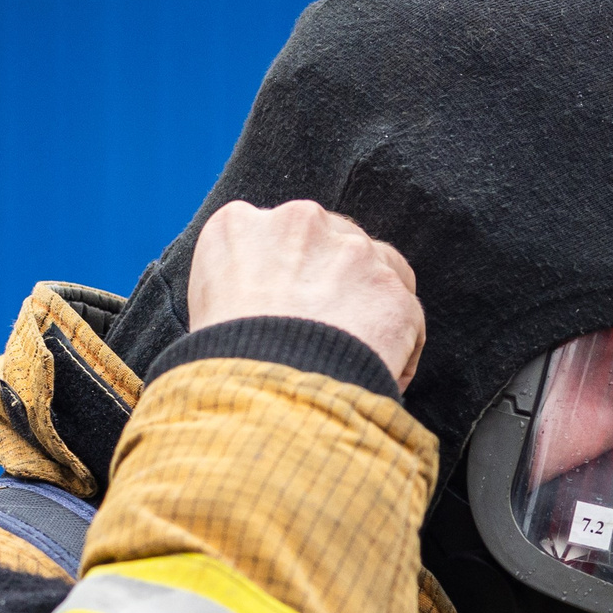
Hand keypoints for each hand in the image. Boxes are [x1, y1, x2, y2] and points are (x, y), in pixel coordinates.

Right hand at [188, 200, 425, 391]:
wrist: (264, 390)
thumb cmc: (224, 364)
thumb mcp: (205, 308)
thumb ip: (238, 284)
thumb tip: (265, 305)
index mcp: (239, 225)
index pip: (276, 237)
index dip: (289, 275)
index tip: (290, 308)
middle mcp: (300, 222)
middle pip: (331, 243)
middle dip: (334, 282)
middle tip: (326, 333)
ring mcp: (353, 251)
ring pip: (378, 270)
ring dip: (372, 308)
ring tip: (355, 357)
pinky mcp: (393, 289)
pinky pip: (406, 316)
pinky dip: (399, 347)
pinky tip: (377, 376)